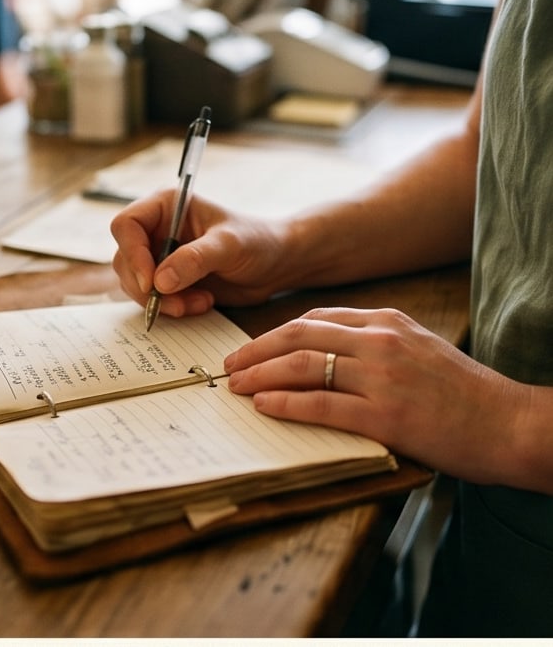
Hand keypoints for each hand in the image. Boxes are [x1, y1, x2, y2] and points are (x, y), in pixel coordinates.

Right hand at [110, 189, 284, 316]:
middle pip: (125, 259)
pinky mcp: (168, 280)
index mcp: (165, 206)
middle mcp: (156, 229)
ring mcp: (160, 256)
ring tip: (198, 302)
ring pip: (135, 283)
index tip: (151, 282)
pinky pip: (152, 298)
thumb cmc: (258, 241)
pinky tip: (201, 303)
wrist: (276, 265)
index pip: (126, 226)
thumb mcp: (229, 245)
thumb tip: (159, 281)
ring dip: (162, 301)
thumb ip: (195, 259)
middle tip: (176, 303)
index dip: (132, 254)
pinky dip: (172, 307)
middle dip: (147, 287)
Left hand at [225, 306, 531, 485]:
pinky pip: (322, 404)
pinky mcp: (387, 414)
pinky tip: (264, 406)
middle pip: (299, 334)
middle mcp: (380, 340)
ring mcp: (383, 376)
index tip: (252, 347)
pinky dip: (286, 404)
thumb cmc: (462, 391)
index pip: (314, 318)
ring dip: (261, 374)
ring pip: (303, 365)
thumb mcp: (417, 348)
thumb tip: (320, 352)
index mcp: (385, 320)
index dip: (274, 332)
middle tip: (230, 364)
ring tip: (236, 385)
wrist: (511, 423)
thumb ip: (372, 342)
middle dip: (256, 349)